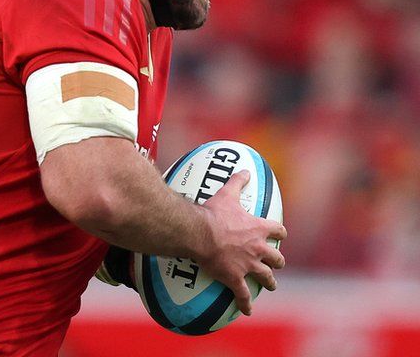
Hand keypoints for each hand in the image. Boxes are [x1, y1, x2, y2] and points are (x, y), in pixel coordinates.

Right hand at [198, 170, 286, 316]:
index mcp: (258, 229)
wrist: (201, 233)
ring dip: (269, 282)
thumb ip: (237, 182)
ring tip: (270, 285)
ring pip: (266, 277)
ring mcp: (248, 265)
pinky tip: (247, 311)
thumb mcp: (227, 194)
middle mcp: (258, 249)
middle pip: (276, 258)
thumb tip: (245, 169)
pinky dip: (246, 303)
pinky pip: (243, 295)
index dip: (279, 234)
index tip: (279, 235)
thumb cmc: (213, 213)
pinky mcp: (236, 278)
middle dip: (276, 261)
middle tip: (275, 263)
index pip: (278, 231)